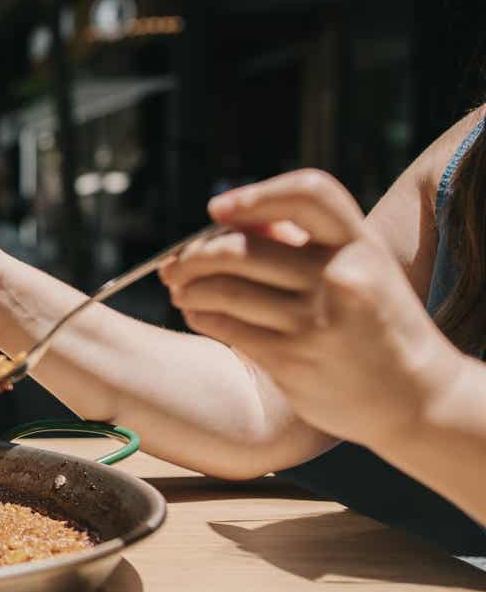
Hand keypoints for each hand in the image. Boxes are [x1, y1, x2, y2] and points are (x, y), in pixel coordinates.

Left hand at [159, 169, 466, 447]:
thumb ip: (302, 242)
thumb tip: (221, 219)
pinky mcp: (293, 360)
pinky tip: (198, 313)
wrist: (414, 397)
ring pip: (223, 290)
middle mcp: (341, 278)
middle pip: (240, 248)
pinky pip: (224, 326)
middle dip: (194, 254)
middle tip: (176, 263)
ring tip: (181, 289)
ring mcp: (316, 322)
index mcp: (361, 244)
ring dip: (187, 287)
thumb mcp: (357, 268)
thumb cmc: (371, 321)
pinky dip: (199, 315)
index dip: (256, 195)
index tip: (217, 209)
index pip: (309, 194)